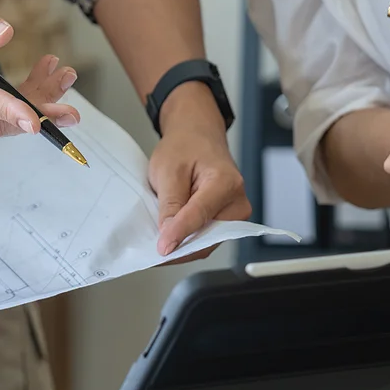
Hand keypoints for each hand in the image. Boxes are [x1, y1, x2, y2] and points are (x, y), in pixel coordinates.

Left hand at [151, 85, 250, 257]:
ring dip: (183, 246)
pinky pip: (207, 238)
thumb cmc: (185, 146)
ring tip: (158, 244)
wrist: (197, 135)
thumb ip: (171, 204)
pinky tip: (170, 238)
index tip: (161, 249)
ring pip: (207, 243)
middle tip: (152, 253)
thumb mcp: (168, 170)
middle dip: (180, 248)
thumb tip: (169, 236)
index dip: (179, 234)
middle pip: (208, 238)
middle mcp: (237, 201)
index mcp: (226, 182)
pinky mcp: (227, 220)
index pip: (201, 216)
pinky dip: (188, 240)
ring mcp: (235, 213)